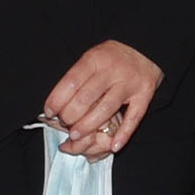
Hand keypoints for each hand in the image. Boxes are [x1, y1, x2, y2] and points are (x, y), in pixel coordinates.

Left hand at [43, 39, 162, 160]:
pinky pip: (134, 117)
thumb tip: (56, 105)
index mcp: (95, 59)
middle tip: (64, 125)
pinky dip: (124, 134)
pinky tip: (113, 146)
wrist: (144, 48)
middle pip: (86, 97)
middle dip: (70, 115)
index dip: (57, 100)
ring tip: (76, 136)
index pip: (71, 82)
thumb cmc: (111, 58)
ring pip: (107, 109)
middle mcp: (112, 70)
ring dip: (88, 126)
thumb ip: (77, 77)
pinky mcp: (144, 94)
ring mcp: (130, 83)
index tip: (49, 112)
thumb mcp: (92, 58)